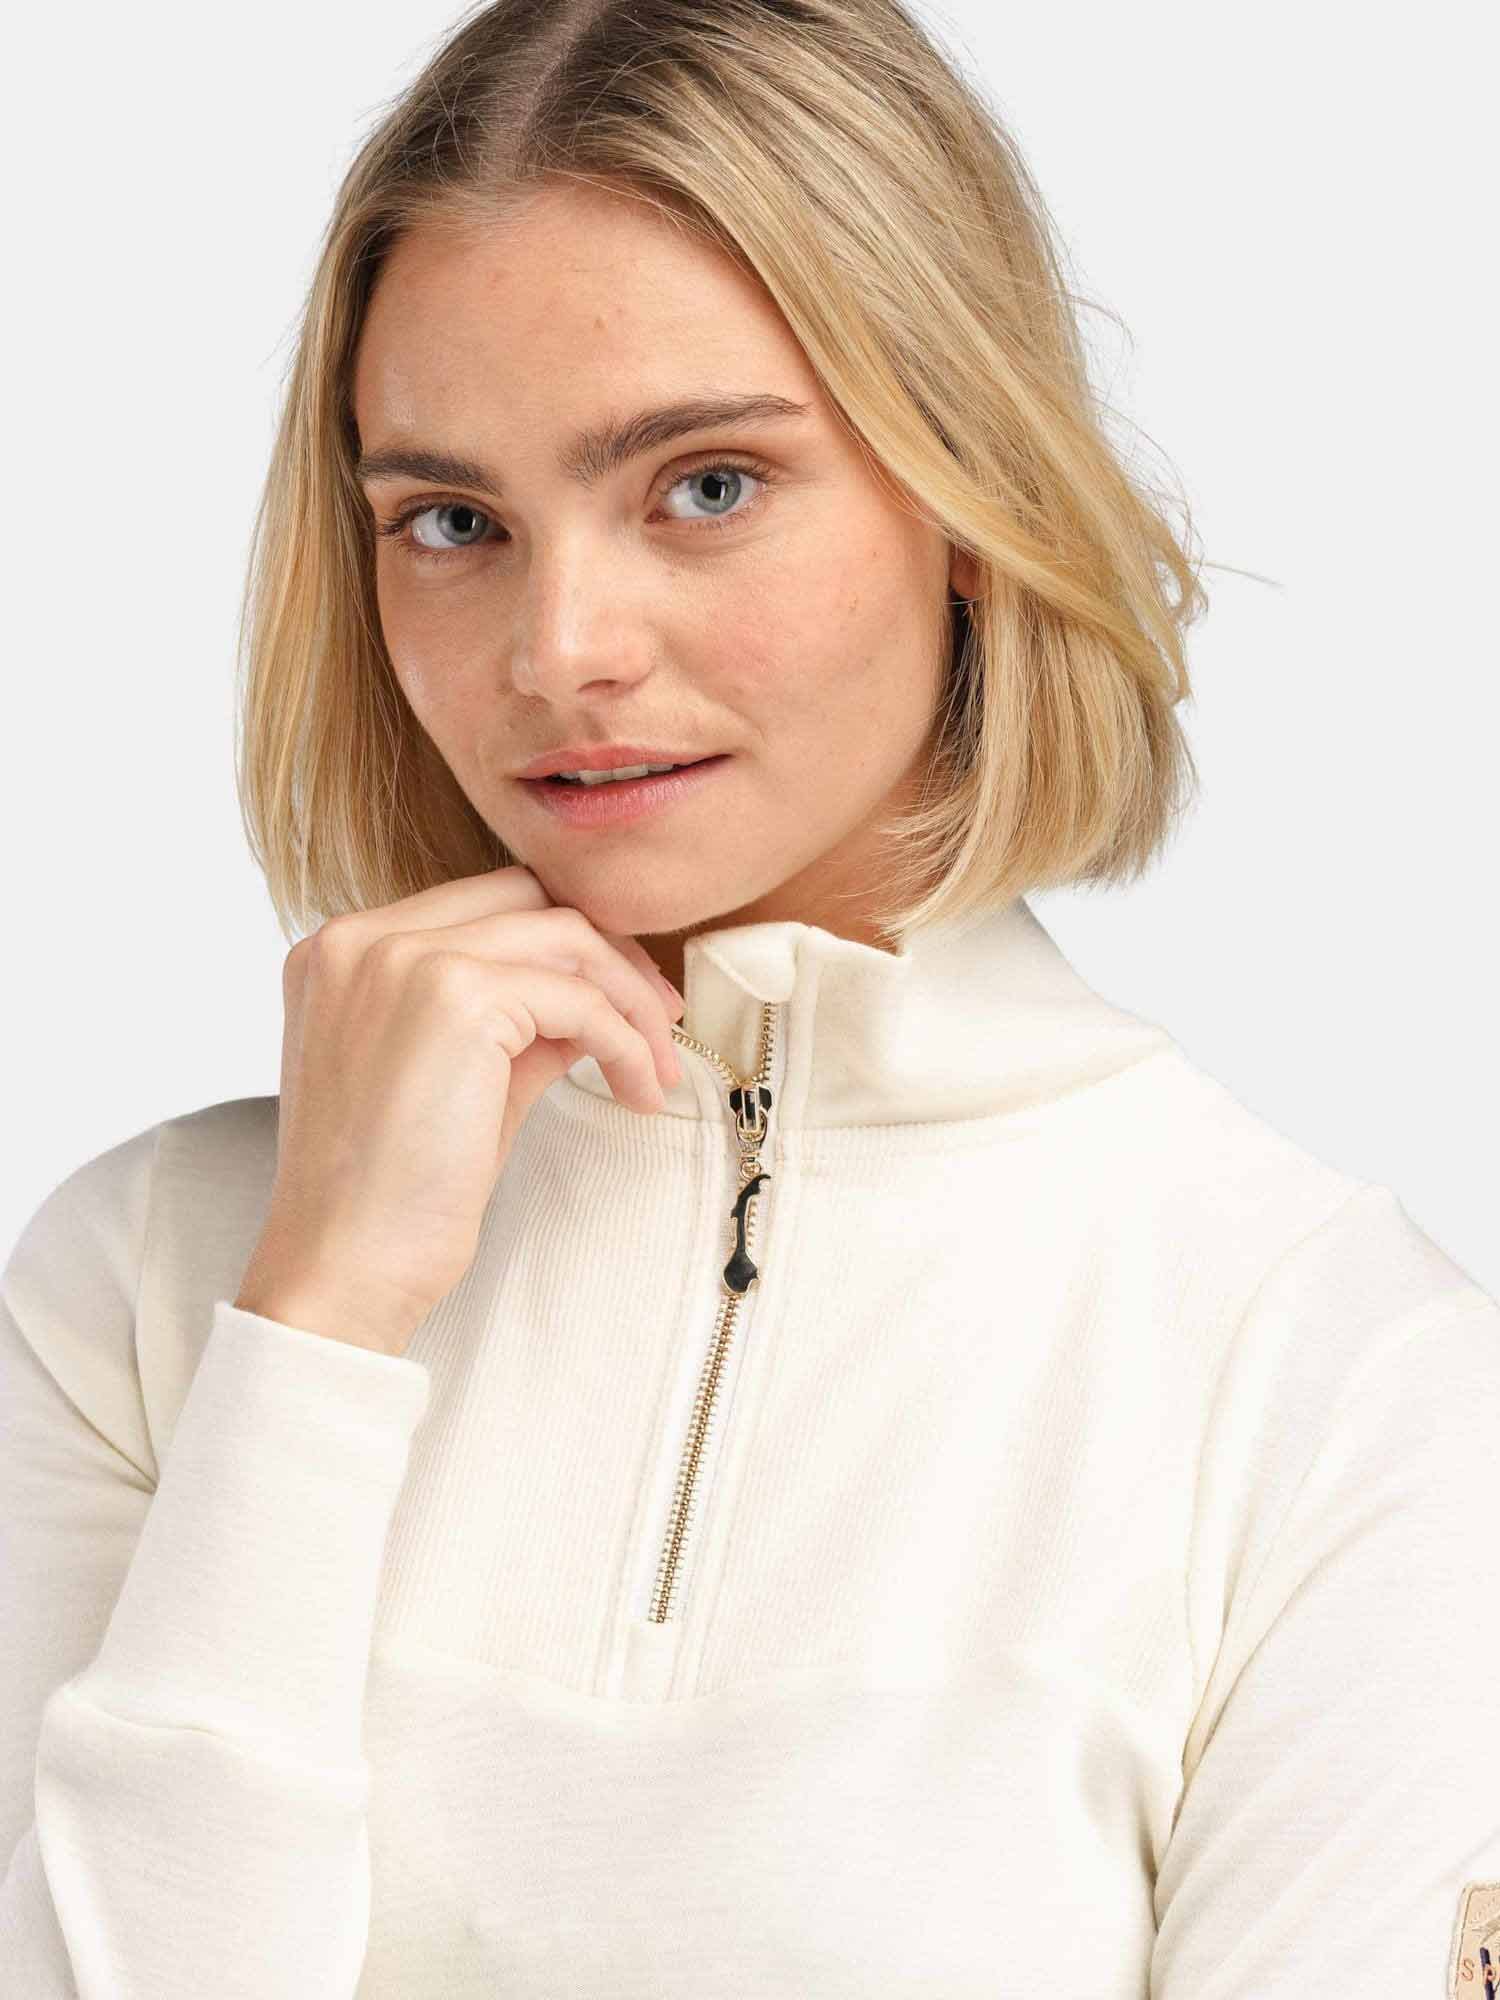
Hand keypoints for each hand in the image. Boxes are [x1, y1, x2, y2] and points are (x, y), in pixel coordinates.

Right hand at [232, 864, 683, 1356]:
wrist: (343, 1265)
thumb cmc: (388, 1193)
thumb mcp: (454, 1078)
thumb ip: (511, 1021)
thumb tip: (595, 1000)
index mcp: (344, 951)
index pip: (483, 904)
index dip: (565, 948)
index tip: (620, 1000)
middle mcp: (363, 938)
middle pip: (527, 898)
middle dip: (608, 955)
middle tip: (660, 1020)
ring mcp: (405, 958)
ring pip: (564, 936)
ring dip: (631, 1001)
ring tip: (658, 1068)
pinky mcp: (456, 996)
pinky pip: (579, 999)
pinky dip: (625, 1042)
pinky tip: (639, 1091)